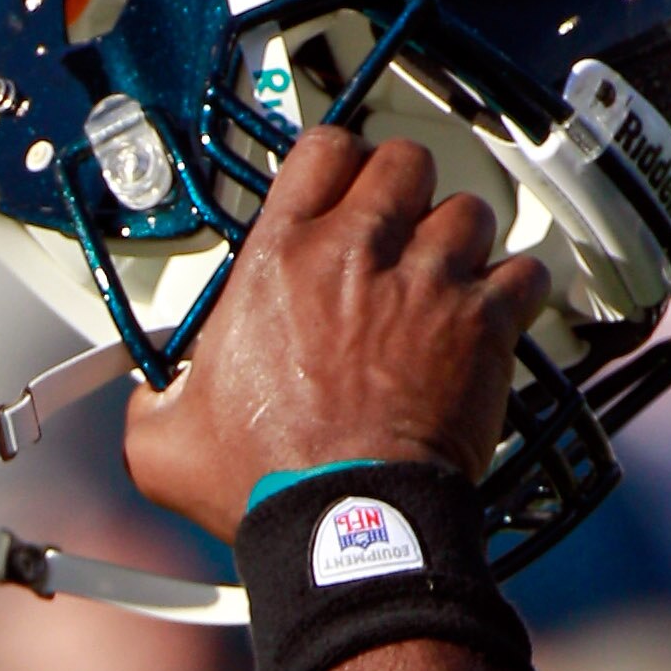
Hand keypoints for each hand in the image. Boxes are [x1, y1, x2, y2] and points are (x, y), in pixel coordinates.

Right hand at [123, 125, 550, 544]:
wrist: (342, 519)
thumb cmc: (265, 480)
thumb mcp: (164, 441)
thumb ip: (153, 399)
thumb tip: (149, 395)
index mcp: (279, 261)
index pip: (321, 151)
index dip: (338, 162)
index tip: (341, 186)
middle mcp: (356, 253)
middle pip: (404, 162)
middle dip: (405, 189)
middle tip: (398, 228)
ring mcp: (426, 283)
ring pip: (468, 211)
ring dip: (459, 240)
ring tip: (445, 277)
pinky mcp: (480, 323)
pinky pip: (521, 274)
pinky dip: (512, 291)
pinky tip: (492, 315)